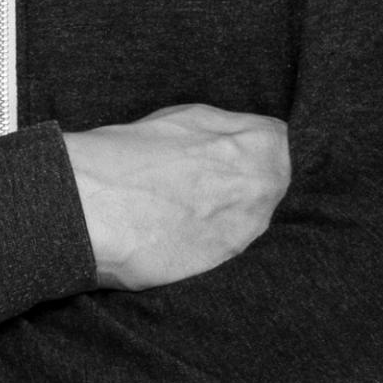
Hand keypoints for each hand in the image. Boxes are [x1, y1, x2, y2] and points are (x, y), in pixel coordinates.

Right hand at [63, 104, 290, 290]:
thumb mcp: (189, 117)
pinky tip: (188, 231)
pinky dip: (217, 240)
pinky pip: (234, 248)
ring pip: (256, 219)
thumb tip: (249, 140)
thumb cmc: (133, 152)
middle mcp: (265, 190)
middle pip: (275, 186)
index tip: (246, 156)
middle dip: (253, 183)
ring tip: (197, 208)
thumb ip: (230, 132)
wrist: (94, 206)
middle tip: (218, 183)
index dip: (261, 151)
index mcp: (261, 146)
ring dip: (235, 214)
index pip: (287, 146)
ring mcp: (247, 231)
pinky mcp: (225, 266)